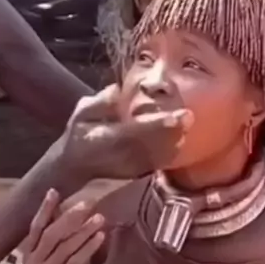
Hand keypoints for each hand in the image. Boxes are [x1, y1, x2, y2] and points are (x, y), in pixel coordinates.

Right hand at [23, 189, 104, 263]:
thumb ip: (53, 248)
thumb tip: (67, 219)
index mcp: (28, 257)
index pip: (35, 228)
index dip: (44, 210)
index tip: (54, 191)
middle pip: (50, 234)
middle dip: (69, 217)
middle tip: (87, 203)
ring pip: (63, 247)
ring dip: (83, 231)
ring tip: (99, 218)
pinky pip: (74, 262)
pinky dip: (87, 248)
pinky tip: (99, 238)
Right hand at [59, 84, 193, 183]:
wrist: (76, 167)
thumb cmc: (79, 135)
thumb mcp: (81, 113)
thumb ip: (100, 102)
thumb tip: (118, 89)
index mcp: (106, 139)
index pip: (136, 132)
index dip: (158, 124)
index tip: (175, 115)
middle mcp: (121, 156)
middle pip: (153, 145)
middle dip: (172, 131)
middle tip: (188, 116)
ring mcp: (131, 168)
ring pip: (159, 156)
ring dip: (174, 140)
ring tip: (185, 124)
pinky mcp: (138, 174)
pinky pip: (159, 163)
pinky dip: (171, 151)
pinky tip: (179, 137)